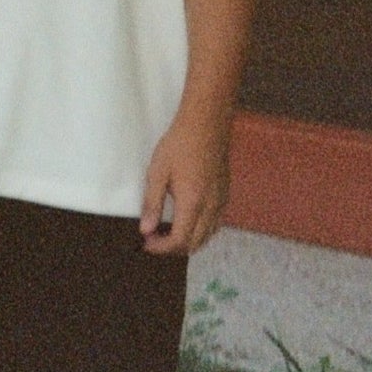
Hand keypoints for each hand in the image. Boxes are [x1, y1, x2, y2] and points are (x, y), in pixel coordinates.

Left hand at [139, 111, 230, 255]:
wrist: (206, 123)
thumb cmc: (179, 144)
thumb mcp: (158, 171)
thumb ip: (152, 203)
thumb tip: (146, 230)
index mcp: (192, 204)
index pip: (179, 241)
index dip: (161, 248)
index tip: (147, 242)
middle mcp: (210, 208)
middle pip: (195, 244)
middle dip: (174, 248)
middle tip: (155, 238)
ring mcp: (221, 201)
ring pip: (208, 236)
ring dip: (189, 241)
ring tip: (170, 231)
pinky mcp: (225, 193)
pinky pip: (216, 223)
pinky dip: (202, 230)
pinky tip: (190, 219)